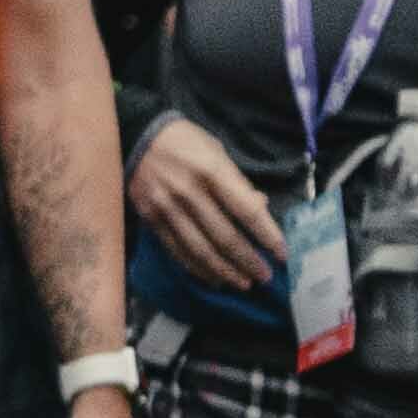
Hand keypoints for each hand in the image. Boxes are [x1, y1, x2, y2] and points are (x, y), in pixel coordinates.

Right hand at [126, 113, 283, 295]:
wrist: (135, 134)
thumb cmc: (184, 141)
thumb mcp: (216, 150)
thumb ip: (238, 182)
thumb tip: (261, 207)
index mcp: (211, 171)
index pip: (247, 212)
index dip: (268, 236)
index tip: (282, 254)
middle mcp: (189, 192)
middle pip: (225, 237)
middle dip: (249, 261)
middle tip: (265, 277)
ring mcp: (167, 207)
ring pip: (201, 249)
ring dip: (225, 271)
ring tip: (243, 283)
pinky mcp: (150, 218)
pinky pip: (177, 250)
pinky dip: (197, 268)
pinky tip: (213, 278)